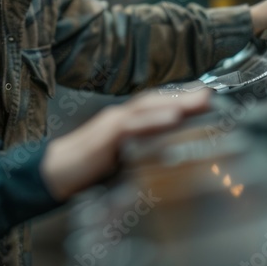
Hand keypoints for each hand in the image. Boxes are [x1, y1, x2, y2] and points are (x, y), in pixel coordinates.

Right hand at [40, 89, 210, 200]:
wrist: (54, 172)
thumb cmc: (86, 170)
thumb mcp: (120, 162)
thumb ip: (140, 156)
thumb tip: (167, 159)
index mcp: (124, 123)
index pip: (156, 105)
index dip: (181, 99)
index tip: (207, 97)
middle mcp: (120, 117)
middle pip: (156, 100)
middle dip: (185, 95)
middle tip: (212, 93)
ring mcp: (112, 123)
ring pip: (148, 107)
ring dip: (176, 101)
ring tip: (202, 99)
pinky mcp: (105, 135)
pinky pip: (132, 124)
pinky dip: (154, 119)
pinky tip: (173, 117)